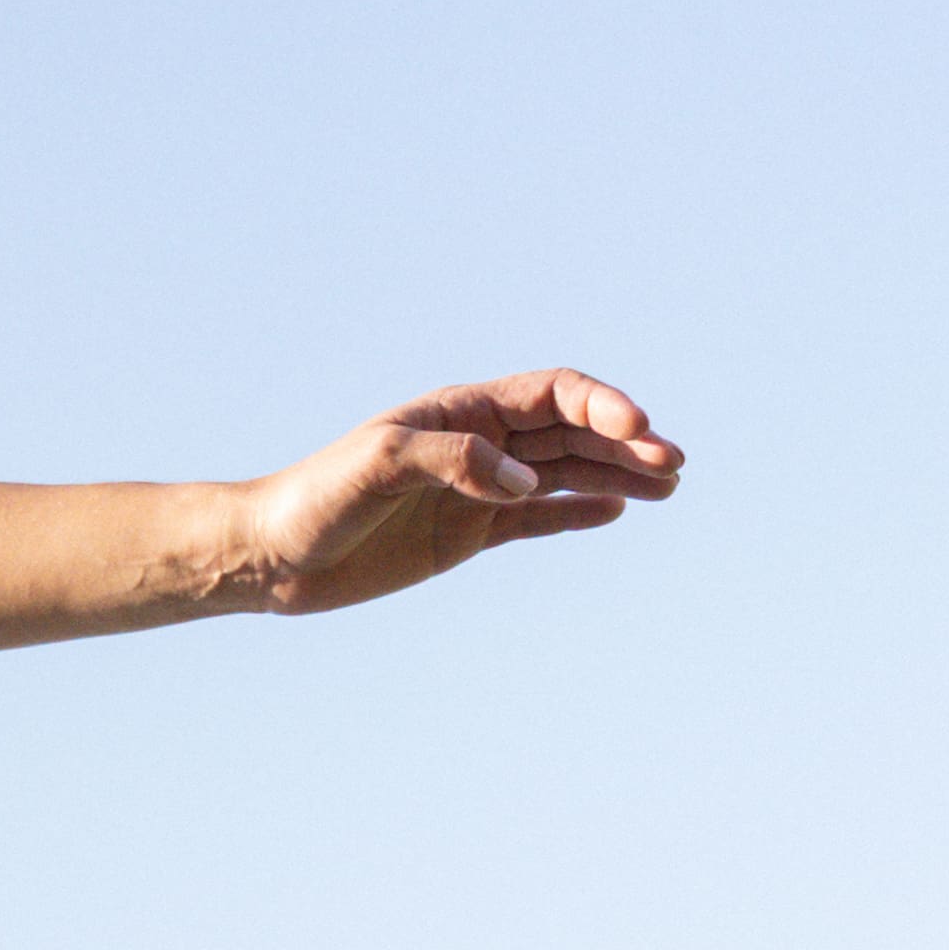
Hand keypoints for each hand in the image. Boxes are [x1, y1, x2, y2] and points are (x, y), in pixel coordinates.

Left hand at [236, 374, 679, 613]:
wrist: (275, 555)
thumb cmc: (317, 497)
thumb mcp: (378, 465)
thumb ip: (454, 462)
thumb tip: (522, 480)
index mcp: (462, 410)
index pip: (552, 394)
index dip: (601, 405)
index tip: (638, 428)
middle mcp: (479, 441)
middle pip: (571, 431)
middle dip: (625, 443)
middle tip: (673, 465)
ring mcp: (478, 487)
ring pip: (565, 472)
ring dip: (616, 475)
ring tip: (667, 488)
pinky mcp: (469, 532)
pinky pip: (538, 517)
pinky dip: (578, 511)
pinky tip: (617, 510)